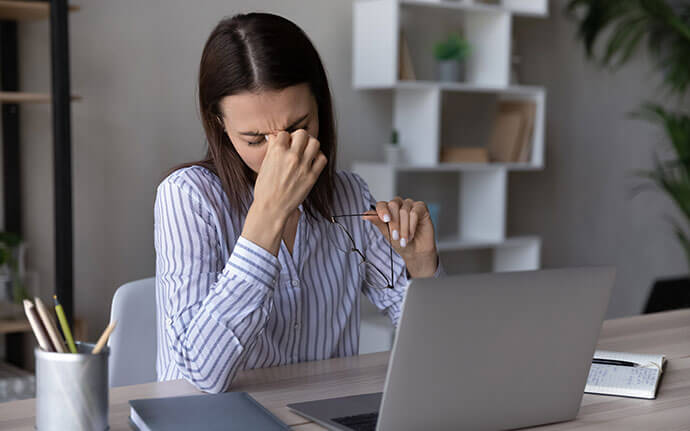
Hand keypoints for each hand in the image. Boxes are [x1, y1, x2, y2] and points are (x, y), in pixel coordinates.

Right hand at [241, 129, 326, 255]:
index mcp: (277, 152)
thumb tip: (276, 137)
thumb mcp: (264, 165)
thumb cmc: (266, 190)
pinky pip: (322, 159)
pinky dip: (318, 157)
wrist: (272, 208)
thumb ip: (272, 149)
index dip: (284, 138)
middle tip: (297, 144)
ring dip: (310, 145)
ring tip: (306, 151)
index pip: (284, 133)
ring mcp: (303, 166)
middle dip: (299, 137)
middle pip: (302, 133)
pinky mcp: (312, 176)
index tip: (285, 143)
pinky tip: (312, 162)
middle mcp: (291, 156)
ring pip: (314, 142)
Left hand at [362, 197, 438, 277]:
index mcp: (387, 209)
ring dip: (404, 228)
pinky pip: (415, 212)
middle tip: (395, 236)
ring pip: (404, 211)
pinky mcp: (421, 208)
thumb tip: (365, 215)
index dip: (382, 211)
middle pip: (393, 205)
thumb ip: (378, 223)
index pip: (381, 204)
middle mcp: (398, 204)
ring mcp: (410, 205)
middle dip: (394, 223)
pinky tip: (411, 235)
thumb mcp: (387, 234)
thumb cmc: (400, 242)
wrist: (415, 252)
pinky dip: (412, 225)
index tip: (385, 220)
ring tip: (404, 240)